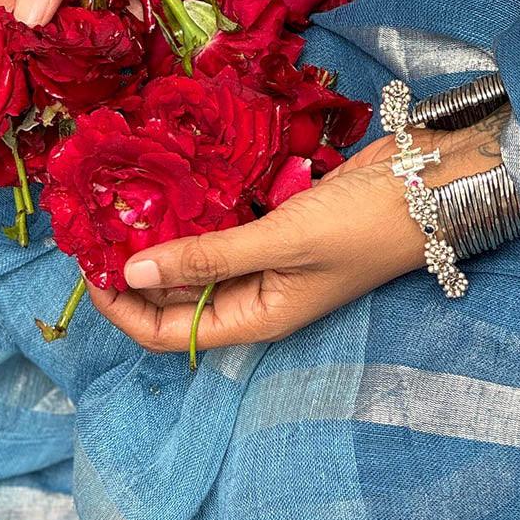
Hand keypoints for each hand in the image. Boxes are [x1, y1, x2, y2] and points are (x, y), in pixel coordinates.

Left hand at [88, 114, 509, 353]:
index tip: (88, 267)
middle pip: (175, 298)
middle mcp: (255, 298)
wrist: (430, 186)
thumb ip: (208, 255)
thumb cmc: (364, 226)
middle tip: (93, 224)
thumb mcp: (282, 243)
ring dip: (158, 239)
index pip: (168, 332)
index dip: (123, 309)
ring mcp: (264, 263)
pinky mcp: (274, 229)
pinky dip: (190, 216)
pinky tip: (166, 187)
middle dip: (132, 270)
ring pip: (194, 261)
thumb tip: (133, 272)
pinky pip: (217, 230)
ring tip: (117, 203)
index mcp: (257, 320)